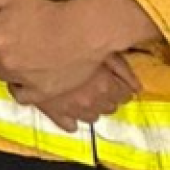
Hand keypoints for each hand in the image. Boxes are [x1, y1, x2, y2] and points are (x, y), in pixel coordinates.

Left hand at [0, 0, 155, 98]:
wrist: (84, 31)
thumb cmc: (48, 12)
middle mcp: (2, 60)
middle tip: (11, 41)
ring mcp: (20, 78)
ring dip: (5, 66)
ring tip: (23, 55)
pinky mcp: (38, 92)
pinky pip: (18, 94)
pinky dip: (21, 86)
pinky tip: (29, 75)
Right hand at [14, 54, 140, 131]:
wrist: (31, 50)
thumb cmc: (69, 45)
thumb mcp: (100, 50)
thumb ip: (123, 69)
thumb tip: (138, 87)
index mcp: (104, 86)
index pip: (124, 95)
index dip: (124, 88)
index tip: (120, 84)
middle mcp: (90, 101)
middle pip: (109, 107)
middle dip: (109, 98)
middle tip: (104, 87)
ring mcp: (71, 107)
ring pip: (90, 116)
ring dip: (92, 108)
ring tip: (88, 97)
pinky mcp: (53, 110)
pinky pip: (66, 123)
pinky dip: (71, 122)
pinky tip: (72, 118)